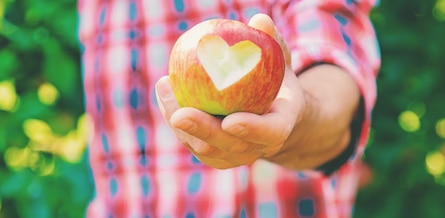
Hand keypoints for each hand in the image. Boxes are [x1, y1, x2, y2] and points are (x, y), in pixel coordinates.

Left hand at [155, 14, 304, 168]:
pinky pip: (190, 139)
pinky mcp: (213, 154)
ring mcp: (233, 155)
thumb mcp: (280, 61)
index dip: (250, 129)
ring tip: (164, 88)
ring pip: (203, 147)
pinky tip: (164, 89)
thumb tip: (259, 21)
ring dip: (180, 123)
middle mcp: (256, 148)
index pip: (268, 133)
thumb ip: (273, 43)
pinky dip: (174, 116)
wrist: (273, 117)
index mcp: (279, 127)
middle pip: (227, 146)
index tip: (231, 120)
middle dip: (202, 132)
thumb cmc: (277, 83)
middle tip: (181, 114)